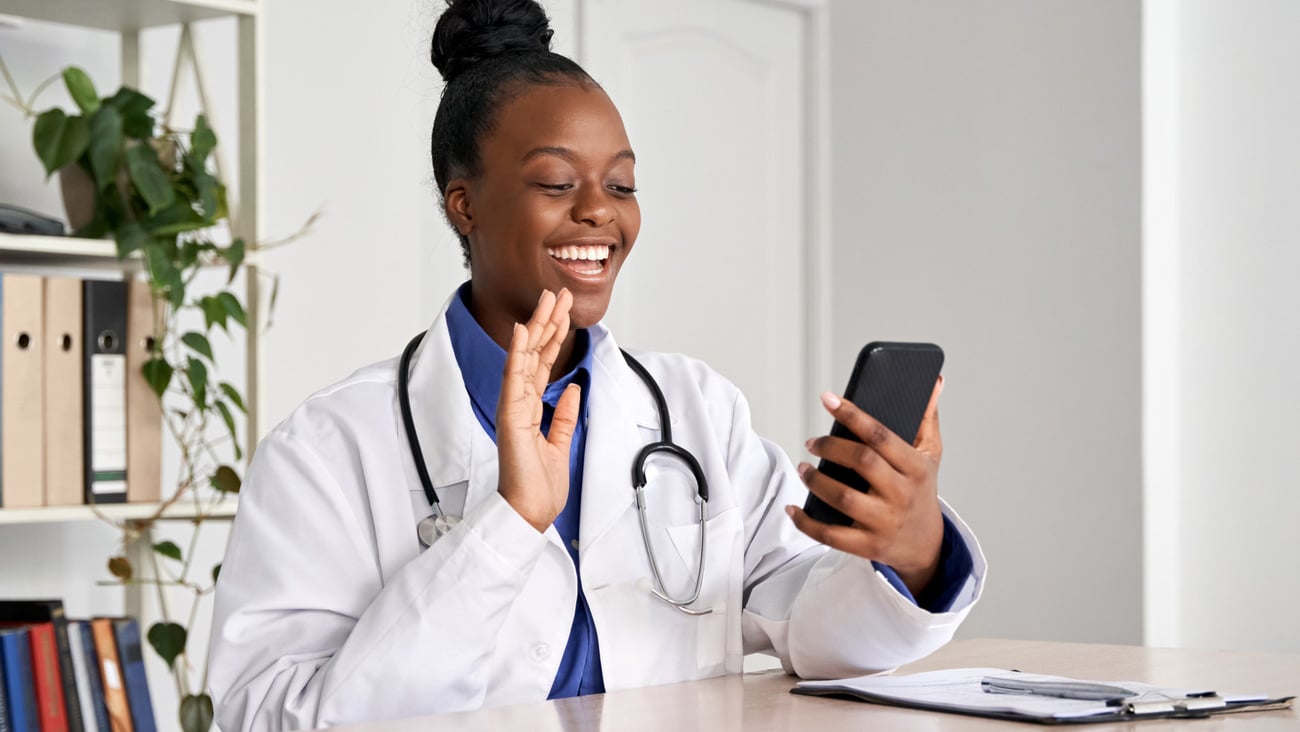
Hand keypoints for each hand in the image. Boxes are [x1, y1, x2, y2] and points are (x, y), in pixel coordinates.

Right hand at [496, 289, 581, 531]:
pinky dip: (517, 354)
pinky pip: (514, 380)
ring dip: (537, 327)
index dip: (554, 336)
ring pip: (525, 358)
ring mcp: (512, 408)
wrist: (529, 513)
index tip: (564, 312)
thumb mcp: (560, 444)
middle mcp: (518, 403)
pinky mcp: (510, 418)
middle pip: (534, 353)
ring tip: (548, 300)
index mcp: (529, 409)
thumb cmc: (539, 486)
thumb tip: (571, 388)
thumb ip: (563, 415)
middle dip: (548, 321)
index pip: (543, 363)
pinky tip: (522, 331)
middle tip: (559, 293)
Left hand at [786, 377, 945, 596]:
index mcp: (916, 468)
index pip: (881, 435)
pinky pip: (831, 535)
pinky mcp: (868, 546)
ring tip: (803, 468)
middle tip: (812, 442)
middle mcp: (901, 495)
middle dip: (830, 447)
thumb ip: (927, 418)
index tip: (828, 399)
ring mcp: (884, 523)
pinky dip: (806, 523)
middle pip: (861, 462)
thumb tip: (933, 380)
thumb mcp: (931, 454)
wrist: (927, 544)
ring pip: (842, 498)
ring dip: (815, 481)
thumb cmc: (921, 490)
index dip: (852, 414)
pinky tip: (793, 509)